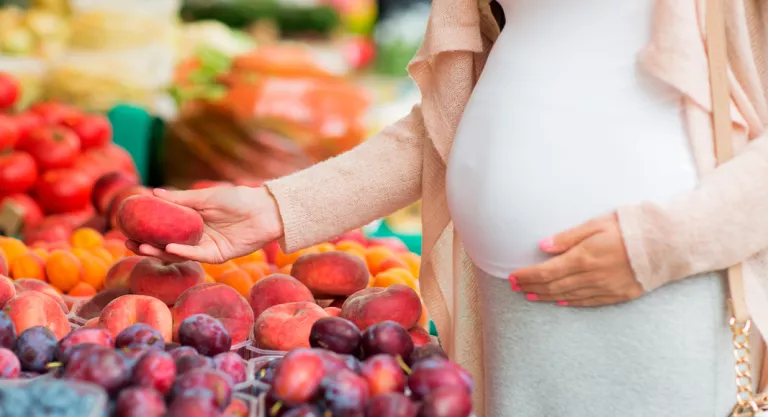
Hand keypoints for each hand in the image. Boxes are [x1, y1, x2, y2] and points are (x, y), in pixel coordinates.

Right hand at [126, 186, 283, 263]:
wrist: (265, 210)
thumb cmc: (238, 199)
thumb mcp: (206, 197)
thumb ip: (181, 198)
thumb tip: (153, 192)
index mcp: (192, 220)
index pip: (164, 227)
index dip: (146, 228)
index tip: (127, 226)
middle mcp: (196, 236)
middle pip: (166, 243)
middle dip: (146, 244)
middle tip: (128, 242)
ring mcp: (205, 247)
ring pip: (178, 253)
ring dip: (159, 251)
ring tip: (141, 246)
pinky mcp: (217, 256)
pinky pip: (197, 256)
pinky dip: (183, 253)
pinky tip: (169, 248)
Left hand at [509, 214, 643, 306]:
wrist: (668, 245)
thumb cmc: (631, 227)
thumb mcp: (597, 224)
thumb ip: (568, 237)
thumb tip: (542, 246)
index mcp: (584, 257)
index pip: (546, 271)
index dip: (527, 276)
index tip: (513, 276)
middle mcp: (591, 276)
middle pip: (553, 286)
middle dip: (531, 287)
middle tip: (515, 287)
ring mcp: (605, 288)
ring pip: (568, 296)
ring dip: (546, 296)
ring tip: (530, 295)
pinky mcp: (618, 295)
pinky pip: (588, 302)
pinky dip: (571, 302)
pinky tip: (560, 301)